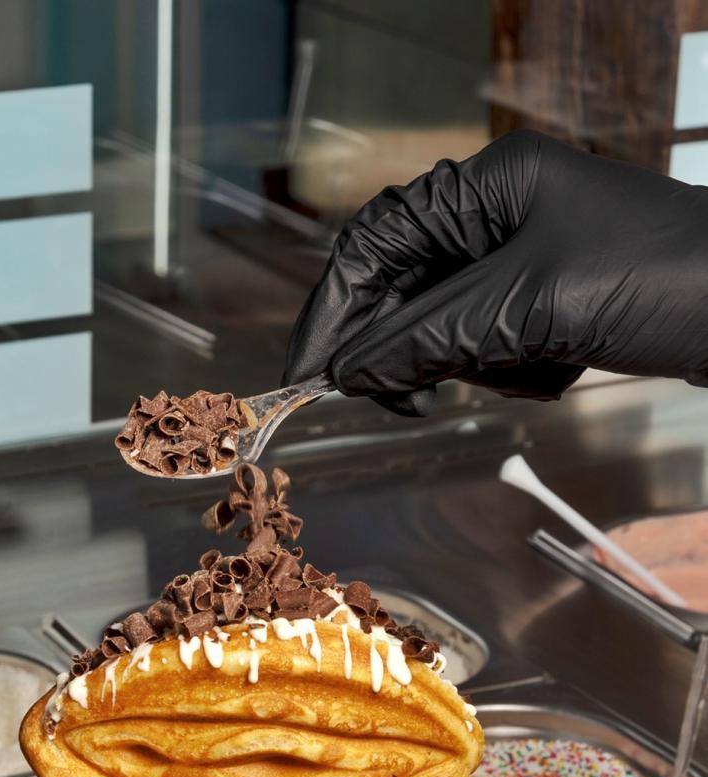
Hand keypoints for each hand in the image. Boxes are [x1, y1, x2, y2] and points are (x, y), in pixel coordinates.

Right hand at [285, 129, 707, 414]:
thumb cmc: (658, 276)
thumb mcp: (526, 307)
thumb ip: (425, 337)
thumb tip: (347, 371)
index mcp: (484, 186)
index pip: (373, 245)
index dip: (332, 311)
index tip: (309, 375)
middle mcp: (496, 217)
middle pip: (403, 291)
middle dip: (403, 349)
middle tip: (403, 400)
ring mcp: (522, 262)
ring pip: (442, 328)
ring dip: (468, 363)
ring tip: (522, 370)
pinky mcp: (547, 304)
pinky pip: (488, 347)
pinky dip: (509, 371)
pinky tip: (552, 372)